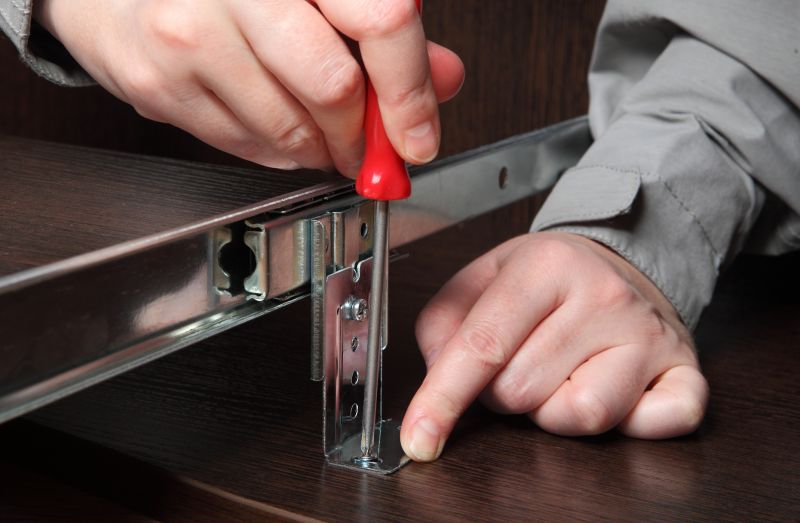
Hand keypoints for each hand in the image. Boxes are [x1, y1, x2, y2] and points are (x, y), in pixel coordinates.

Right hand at [35, 0, 464, 175]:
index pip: (383, 21)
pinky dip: (277, 152)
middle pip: (335, 87)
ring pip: (291, 129)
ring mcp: (191, 33)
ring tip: (317, 133)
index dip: (410, 92)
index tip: (417, 137)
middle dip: (361, 135)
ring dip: (320, 149)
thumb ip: (381, 30)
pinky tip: (275, 125)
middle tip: (367, 146)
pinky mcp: (158, 82)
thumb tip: (441, 79)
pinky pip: (245, 147)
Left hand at [401, 232, 708, 460]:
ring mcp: (648, 335)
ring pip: (579, 415)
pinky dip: (631, 425)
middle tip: (520, 360)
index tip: (419, 437)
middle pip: (521, 391)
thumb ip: (443, 324)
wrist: (620, 262)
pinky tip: (615, 392)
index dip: (443, 398)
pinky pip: (657, 424)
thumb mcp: (481, 278)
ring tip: (559, 376)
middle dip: (503, 392)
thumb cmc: (546, 279)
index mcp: (546, 265)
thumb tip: (437, 377)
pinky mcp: (684, 370)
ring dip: (553, 411)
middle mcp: (604, 296)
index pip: (483, 346)